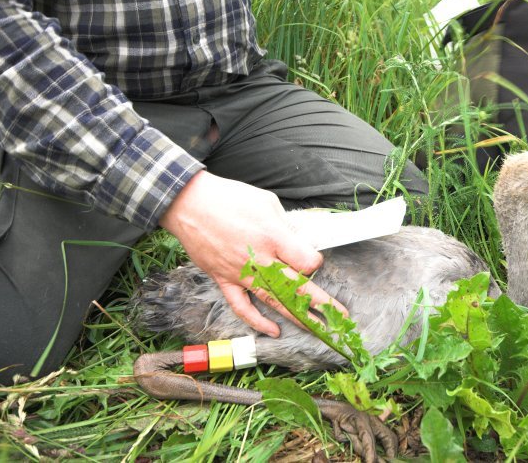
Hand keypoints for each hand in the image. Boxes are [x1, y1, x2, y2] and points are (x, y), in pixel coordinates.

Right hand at [159, 170, 347, 336]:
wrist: (189, 203)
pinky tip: (273, 330)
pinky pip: (241, 306)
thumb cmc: (229, 198)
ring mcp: (240, 273)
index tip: (314, 260)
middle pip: (296, 287)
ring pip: (274, 302)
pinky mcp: (223, 279)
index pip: (306, 261)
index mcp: (273, 237)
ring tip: (317, 329)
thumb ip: (285, 226)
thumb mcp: (267, 203)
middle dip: (320, 304)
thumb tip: (297, 241)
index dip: (315, 263)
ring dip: (297, 318)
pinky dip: (257, 321)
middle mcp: (259, 259)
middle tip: (339, 318)